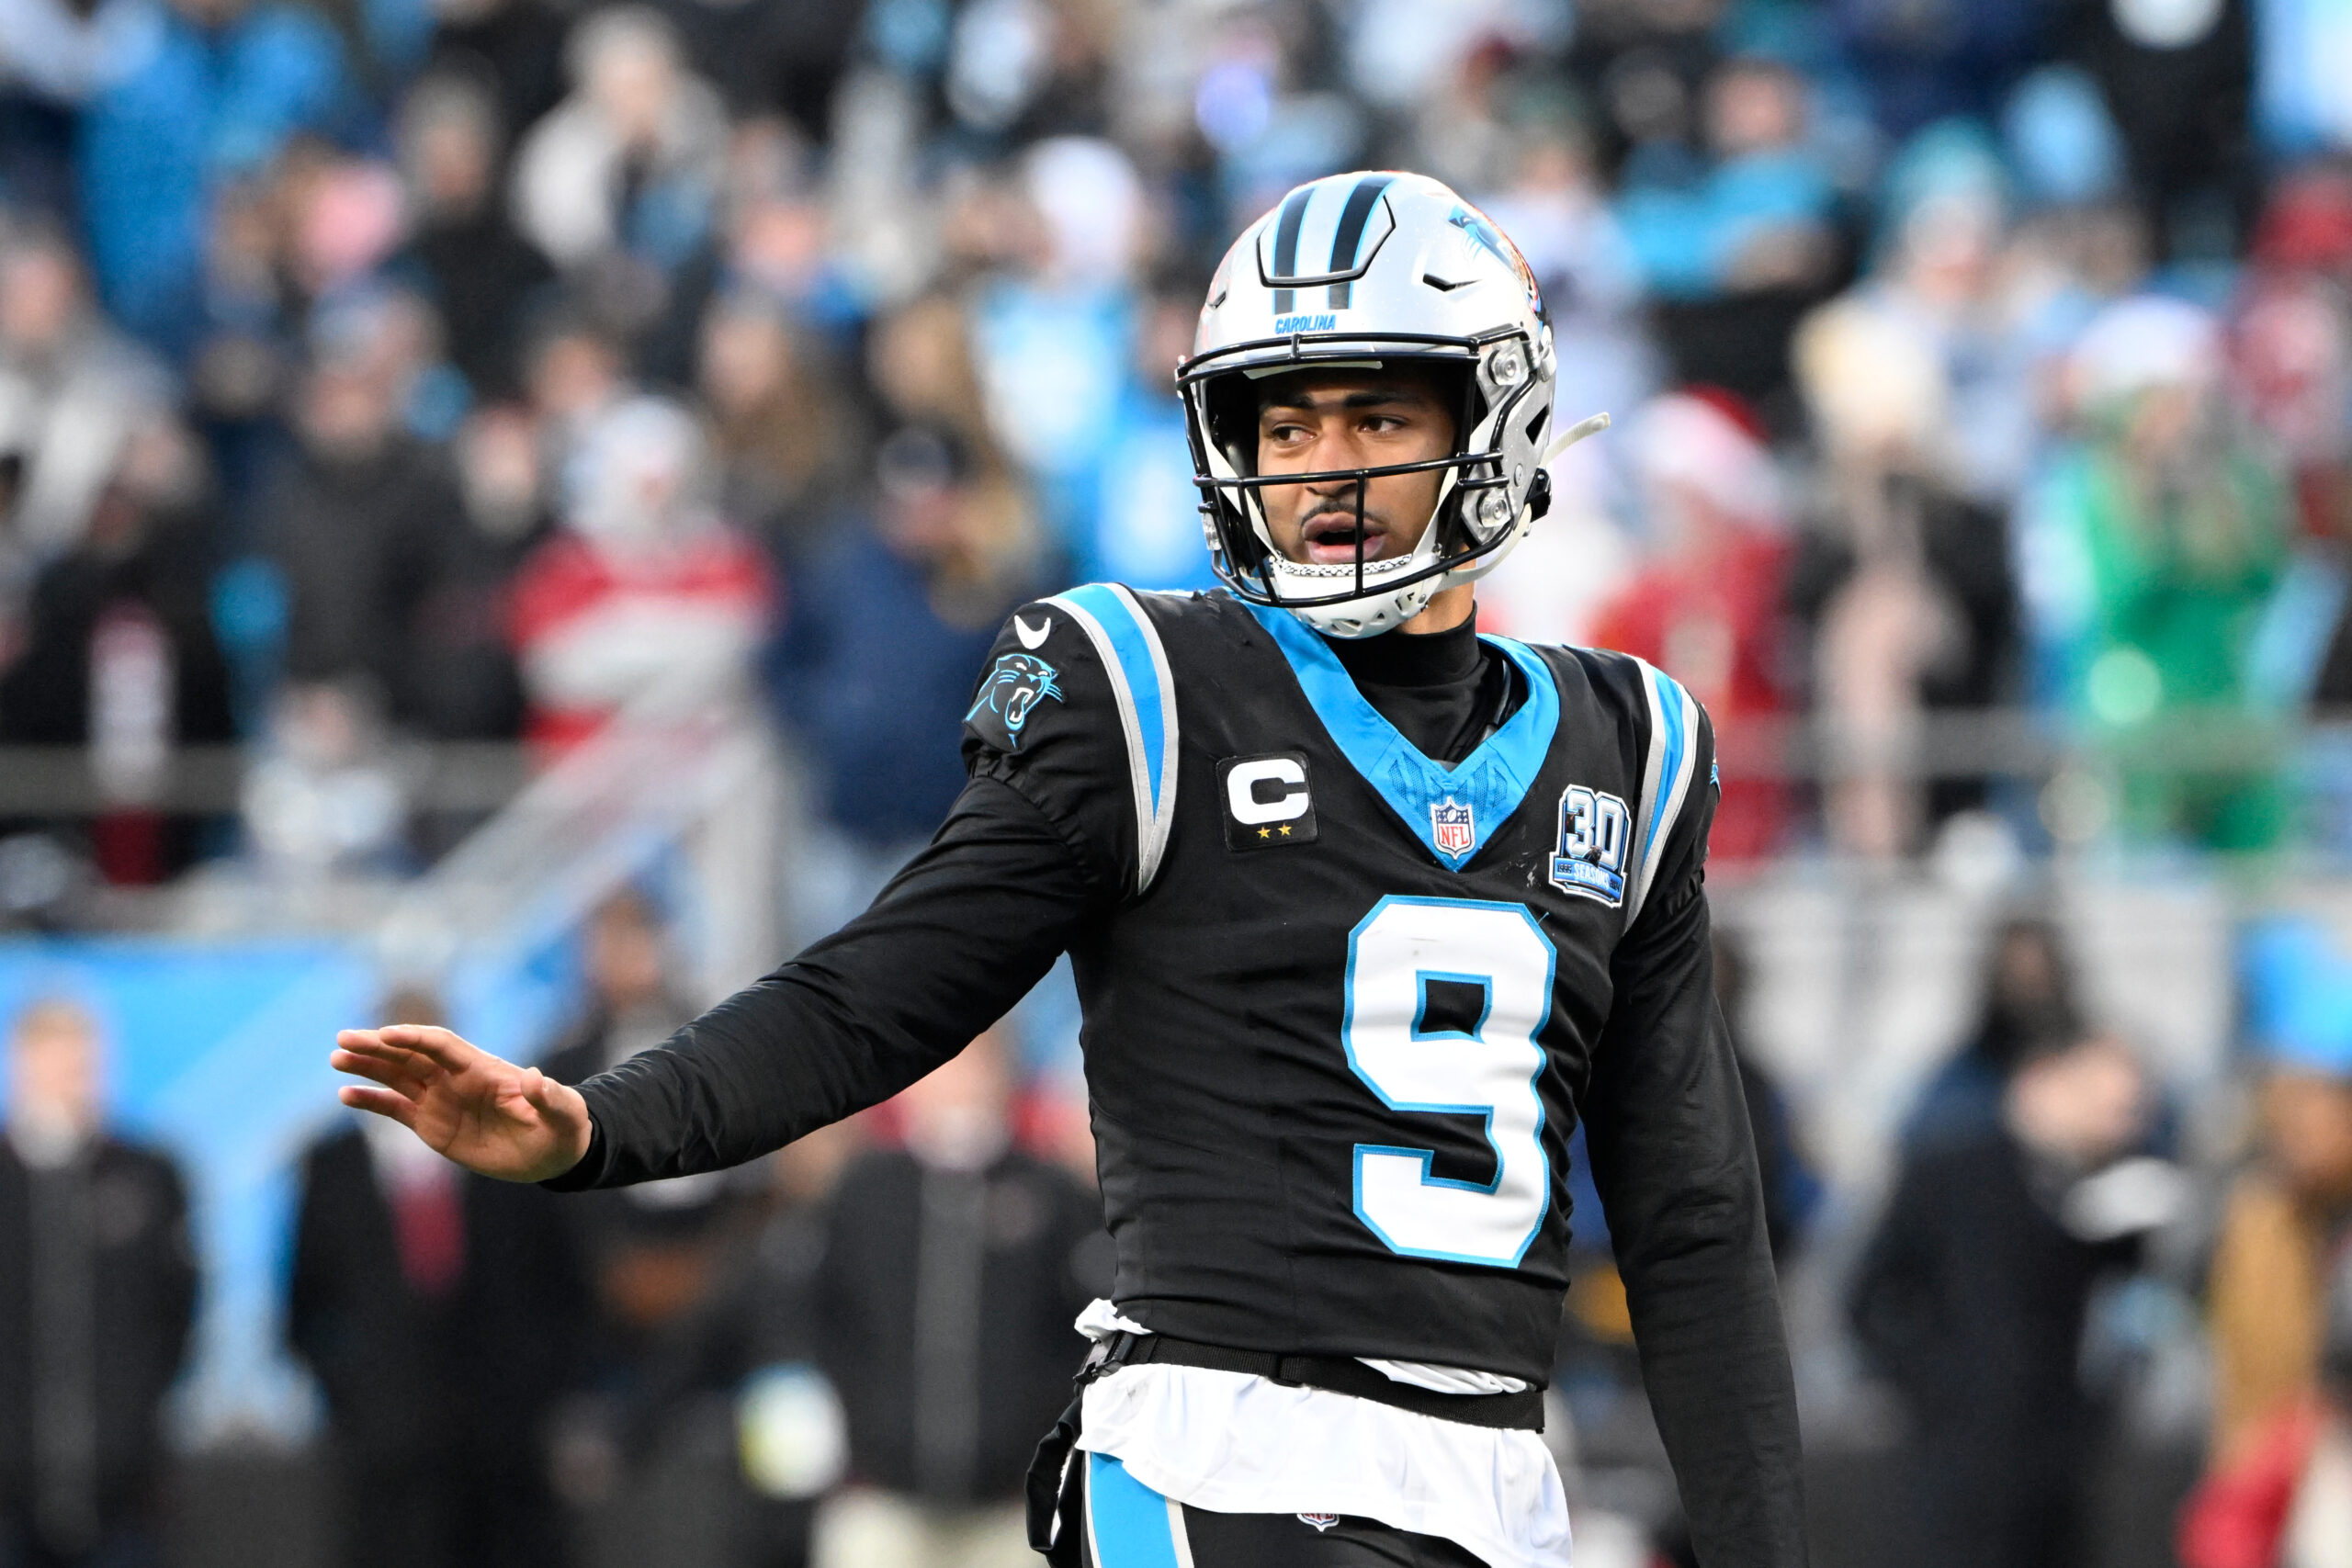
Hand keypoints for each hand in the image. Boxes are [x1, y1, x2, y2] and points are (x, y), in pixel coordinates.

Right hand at [330, 1025, 592, 1183]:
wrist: (553, 1153)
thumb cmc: (562, 1127)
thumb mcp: (563, 1115)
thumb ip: (550, 1097)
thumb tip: (535, 1077)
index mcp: (483, 1069)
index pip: (442, 1046)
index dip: (415, 1038)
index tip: (386, 1035)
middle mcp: (456, 1079)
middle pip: (411, 1055)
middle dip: (378, 1046)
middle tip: (343, 1038)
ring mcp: (441, 1099)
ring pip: (397, 1075)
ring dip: (367, 1066)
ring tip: (336, 1058)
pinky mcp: (432, 1123)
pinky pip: (396, 1108)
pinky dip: (371, 1101)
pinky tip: (345, 1094)